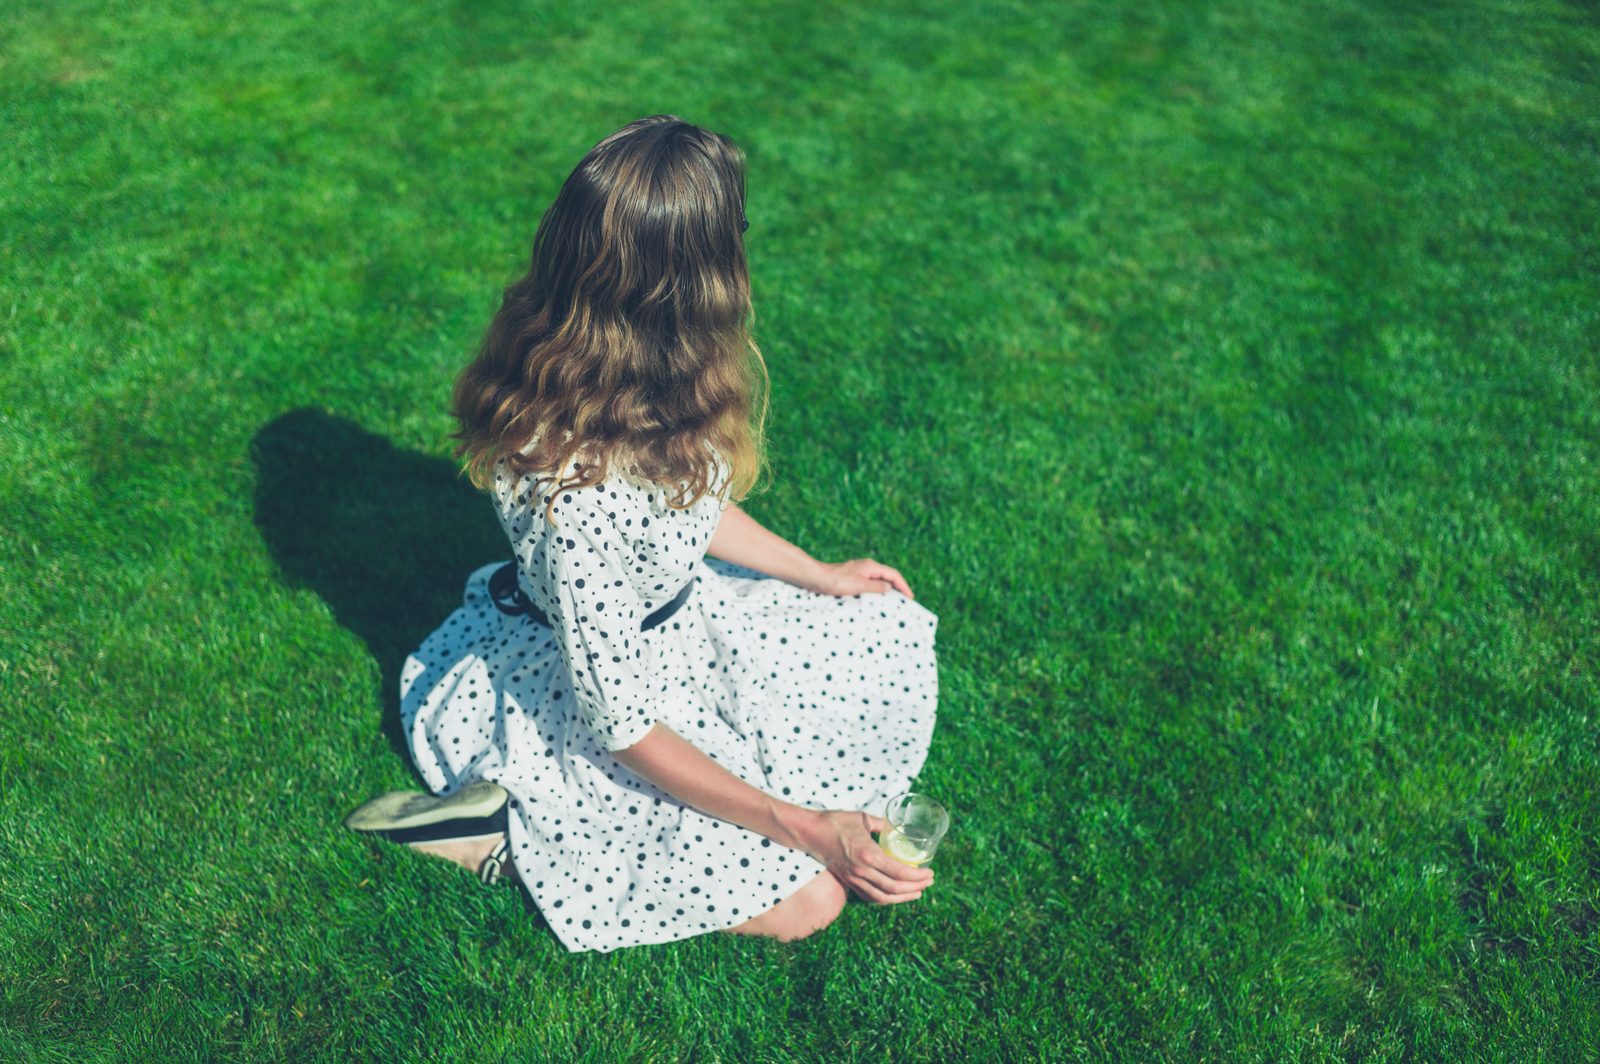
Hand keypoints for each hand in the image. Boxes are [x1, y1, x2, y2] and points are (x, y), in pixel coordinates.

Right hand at [790, 810, 932, 903]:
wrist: (809, 833)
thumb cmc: (835, 822)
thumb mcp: (862, 819)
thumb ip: (881, 824)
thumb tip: (896, 826)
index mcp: (868, 854)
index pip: (899, 872)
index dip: (918, 876)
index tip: (929, 873)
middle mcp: (862, 871)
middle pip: (895, 888)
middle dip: (916, 887)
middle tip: (928, 882)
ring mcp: (854, 879)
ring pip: (883, 897)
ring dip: (903, 897)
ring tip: (916, 892)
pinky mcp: (848, 881)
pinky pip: (870, 896)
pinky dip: (885, 899)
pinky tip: (894, 895)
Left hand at [802, 559, 914, 599]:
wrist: (816, 577)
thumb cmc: (836, 581)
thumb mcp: (858, 586)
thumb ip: (876, 587)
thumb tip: (889, 588)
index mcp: (871, 567)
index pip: (893, 575)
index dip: (903, 585)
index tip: (910, 597)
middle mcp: (867, 567)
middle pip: (888, 576)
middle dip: (897, 587)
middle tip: (905, 601)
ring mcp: (860, 571)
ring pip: (879, 580)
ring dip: (887, 590)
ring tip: (893, 602)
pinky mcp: (853, 577)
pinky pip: (870, 583)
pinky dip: (877, 591)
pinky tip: (875, 600)